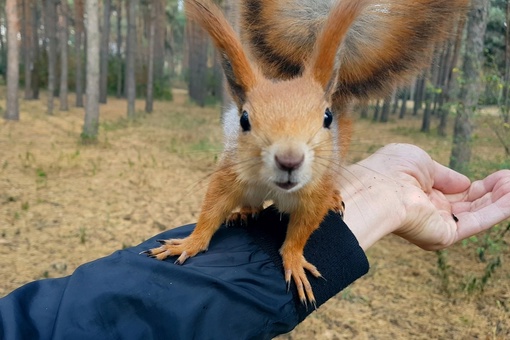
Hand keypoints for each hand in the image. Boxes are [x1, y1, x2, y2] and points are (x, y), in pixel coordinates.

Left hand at [341, 143, 509, 250]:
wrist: (377, 189)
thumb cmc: (391, 169)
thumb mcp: (422, 161)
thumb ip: (445, 174)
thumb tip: (465, 183)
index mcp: (421, 191)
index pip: (455, 190)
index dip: (477, 184)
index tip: (499, 176)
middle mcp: (430, 211)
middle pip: (470, 203)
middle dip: (493, 191)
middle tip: (509, 178)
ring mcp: (438, 225)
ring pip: (477, 212)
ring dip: (500, 198)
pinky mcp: (445, 236)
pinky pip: (478, 222)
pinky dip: (499, 209)